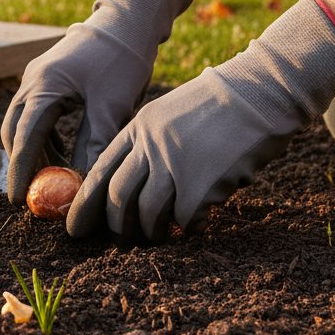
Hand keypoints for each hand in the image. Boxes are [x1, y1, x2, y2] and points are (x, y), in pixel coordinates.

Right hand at [2, 0, 192, 203]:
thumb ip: (93, 144)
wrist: (128, 21)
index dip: (20, 171)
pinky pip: (37, 114)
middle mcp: (33, 82)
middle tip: (36, 194)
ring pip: (25, 124)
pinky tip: (66, 152)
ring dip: (36, 151)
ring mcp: (38, 78)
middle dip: (23, 164)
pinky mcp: (50, 78)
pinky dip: (45, 137)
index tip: (17, 199)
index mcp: (43, 87)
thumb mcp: (112, 106)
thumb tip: (82, 183)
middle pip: (15, 132)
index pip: (23, 138)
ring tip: (54, 177)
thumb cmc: (121, 60)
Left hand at [67, 0, 334, 240]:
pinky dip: (186, 228)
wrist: (259, 92)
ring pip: (146, 212)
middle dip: (114, 226)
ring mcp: (176, 163)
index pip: (98, 171)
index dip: (84, 204)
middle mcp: (150, 145)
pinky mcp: (203, 183)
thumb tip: (130, 189)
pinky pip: (185, 219)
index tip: (75, 227)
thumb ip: (146, 146)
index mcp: (138, 128)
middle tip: (120, 241)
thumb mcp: (167, 116)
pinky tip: (192, 225)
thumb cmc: (216, 107)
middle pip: (116, 196)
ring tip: (159, 236)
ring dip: (150, 231)